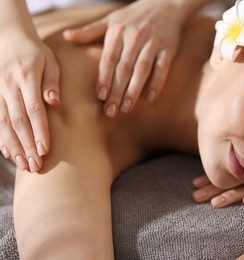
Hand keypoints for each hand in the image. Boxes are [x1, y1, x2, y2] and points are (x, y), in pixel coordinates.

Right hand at [0, 29, 59, 171]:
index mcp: (26, 77)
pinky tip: (7, 153)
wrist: (8, 36)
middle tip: (35, 165)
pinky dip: (1, 137)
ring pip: (4, 123)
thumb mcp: (50, 61)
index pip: (34, 110)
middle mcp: (9, 86)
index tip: (45, 150)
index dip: (39, 131)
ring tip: (23, 165)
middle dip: (26, 145)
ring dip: (14, 146)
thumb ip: (52, 82)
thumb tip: (54, 102)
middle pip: (18, 121)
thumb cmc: (36, 52)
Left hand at [64, 1, 182, 116]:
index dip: (104, 78)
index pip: (109, 59)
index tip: (100, 97)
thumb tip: (66, 36)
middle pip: (124, 68)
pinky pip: (162, 68)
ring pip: (142, 70)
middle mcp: (135, 37)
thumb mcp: (111, 20)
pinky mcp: (168, 48)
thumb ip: (90, 31)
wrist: (165, 3)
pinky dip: (157, 83)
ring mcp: (153, 43)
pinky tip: (150, 97)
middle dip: (117, 91)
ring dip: (134, 91)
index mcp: (118, 32)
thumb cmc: (134, 16)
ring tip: (126, 108)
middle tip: (110, 111)